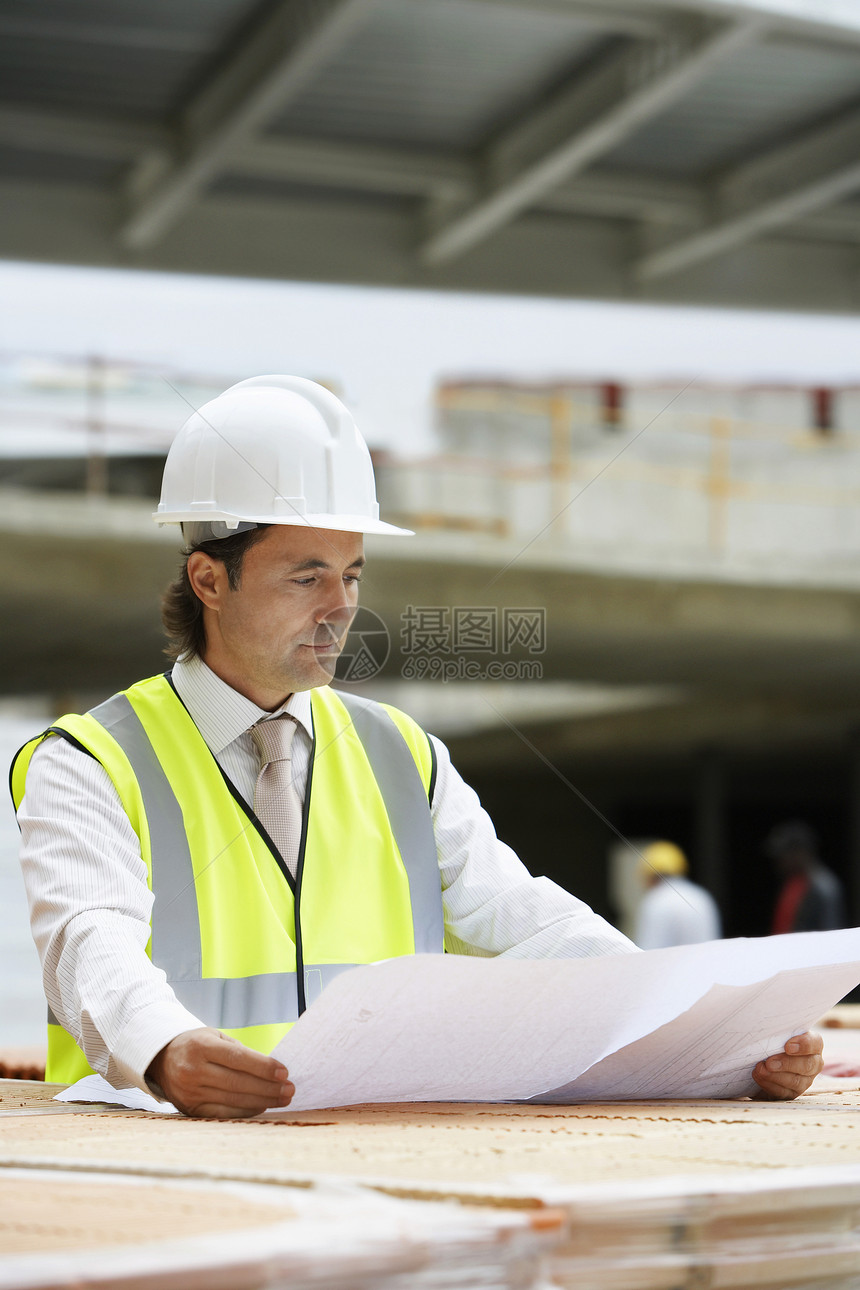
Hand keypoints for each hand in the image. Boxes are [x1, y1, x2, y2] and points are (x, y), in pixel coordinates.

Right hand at [147, 1027, 293, 1118]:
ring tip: (283, 1099)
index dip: (263, 1066)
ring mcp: (190, 1092)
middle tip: (290, 1090)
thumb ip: (238, 1051)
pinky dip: (245, 1110)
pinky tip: (261, 1106)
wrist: (161, 1059)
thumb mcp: (214, 1036)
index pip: (238, 1058)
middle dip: (268, 1087)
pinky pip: (223, 1112)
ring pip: (233, 1099)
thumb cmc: (196, 1045)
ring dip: (262, 1101)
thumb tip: (270, 1068)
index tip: (284, 1072)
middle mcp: (193, 1070)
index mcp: (201, 1047)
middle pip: (237, 1082)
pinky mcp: (190, 1109)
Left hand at [752, 1030, 822, 1100]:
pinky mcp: (792, 1092)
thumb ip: (777, 1027)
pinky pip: (784, 1092)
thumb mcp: (777, 1030)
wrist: (763, 1057)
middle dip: (786, 1064)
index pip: (815, 1043)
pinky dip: (769, 1085)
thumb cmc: (773, 1038)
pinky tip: (759, 1076)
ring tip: (760, 1069)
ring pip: (796, 1081)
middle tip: (769, 1062)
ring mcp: (805, 1080)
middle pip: (807, 1065)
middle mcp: (813, 1063)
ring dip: (775, 1076)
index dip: (803, 1045)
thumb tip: (763, 1016)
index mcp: (813, 1044)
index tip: (787, 1046)